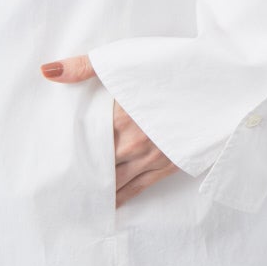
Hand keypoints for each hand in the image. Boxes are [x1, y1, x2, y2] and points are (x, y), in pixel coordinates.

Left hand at [41, 55, 178, 207]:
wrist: (220, 83)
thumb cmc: (171, 67)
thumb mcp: (125, 61)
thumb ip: (84, 68)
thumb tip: (47, 71)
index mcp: (118, 120)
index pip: (83, 147)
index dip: (66, 160)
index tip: (50, 170)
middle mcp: (132, 144)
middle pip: (97, 169)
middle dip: (79, 180)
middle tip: (58, 194)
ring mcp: (152, 157)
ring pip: (117, 183)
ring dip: (99, 193)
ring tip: (79, 205)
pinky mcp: (169, 164)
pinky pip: (140, 187)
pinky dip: (123, 197)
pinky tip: (111, 204)